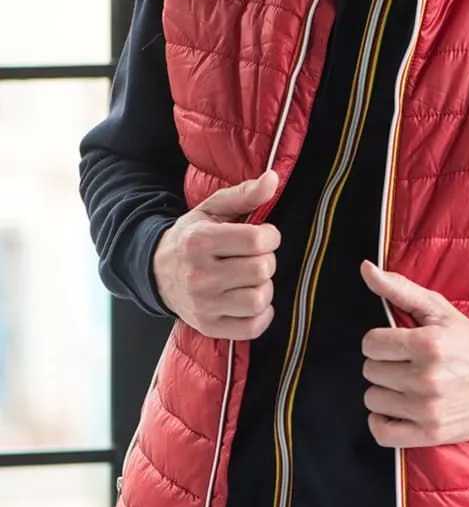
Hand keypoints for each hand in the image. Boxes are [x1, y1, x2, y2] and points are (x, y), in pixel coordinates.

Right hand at [153, 171, 281, 339]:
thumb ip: (245, 194)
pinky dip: (261, 314)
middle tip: (254, 258)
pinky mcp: (209, 326)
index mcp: (200, 242)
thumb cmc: (193, 237)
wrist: (157, 271)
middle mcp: (198, 276)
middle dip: (266, 261)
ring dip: (264, 287)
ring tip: (251, 278)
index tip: (263, 236)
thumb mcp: (213, 210)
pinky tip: (250, 299)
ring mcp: (203, 305)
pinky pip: (253, 327)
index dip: (270, 236)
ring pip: (259, 299)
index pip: (257, 241)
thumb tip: (274, 179)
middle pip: (261, 270)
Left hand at [360, 260, 468, 447]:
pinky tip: (398, 409)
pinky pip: (382, 432)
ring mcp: (428, 409)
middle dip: (385, 365)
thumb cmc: (468, 343)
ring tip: (407, 386)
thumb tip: (366, 268)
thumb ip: (399, 288)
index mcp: (428, 343)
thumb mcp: (438, 310)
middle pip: (371, 371)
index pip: (371, 343)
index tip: (397, 344)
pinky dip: (383, 421)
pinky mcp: (430, 433)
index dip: (381, 342)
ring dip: (385, 392)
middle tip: (407, 364)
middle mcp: (427, 377)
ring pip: (373, 399)